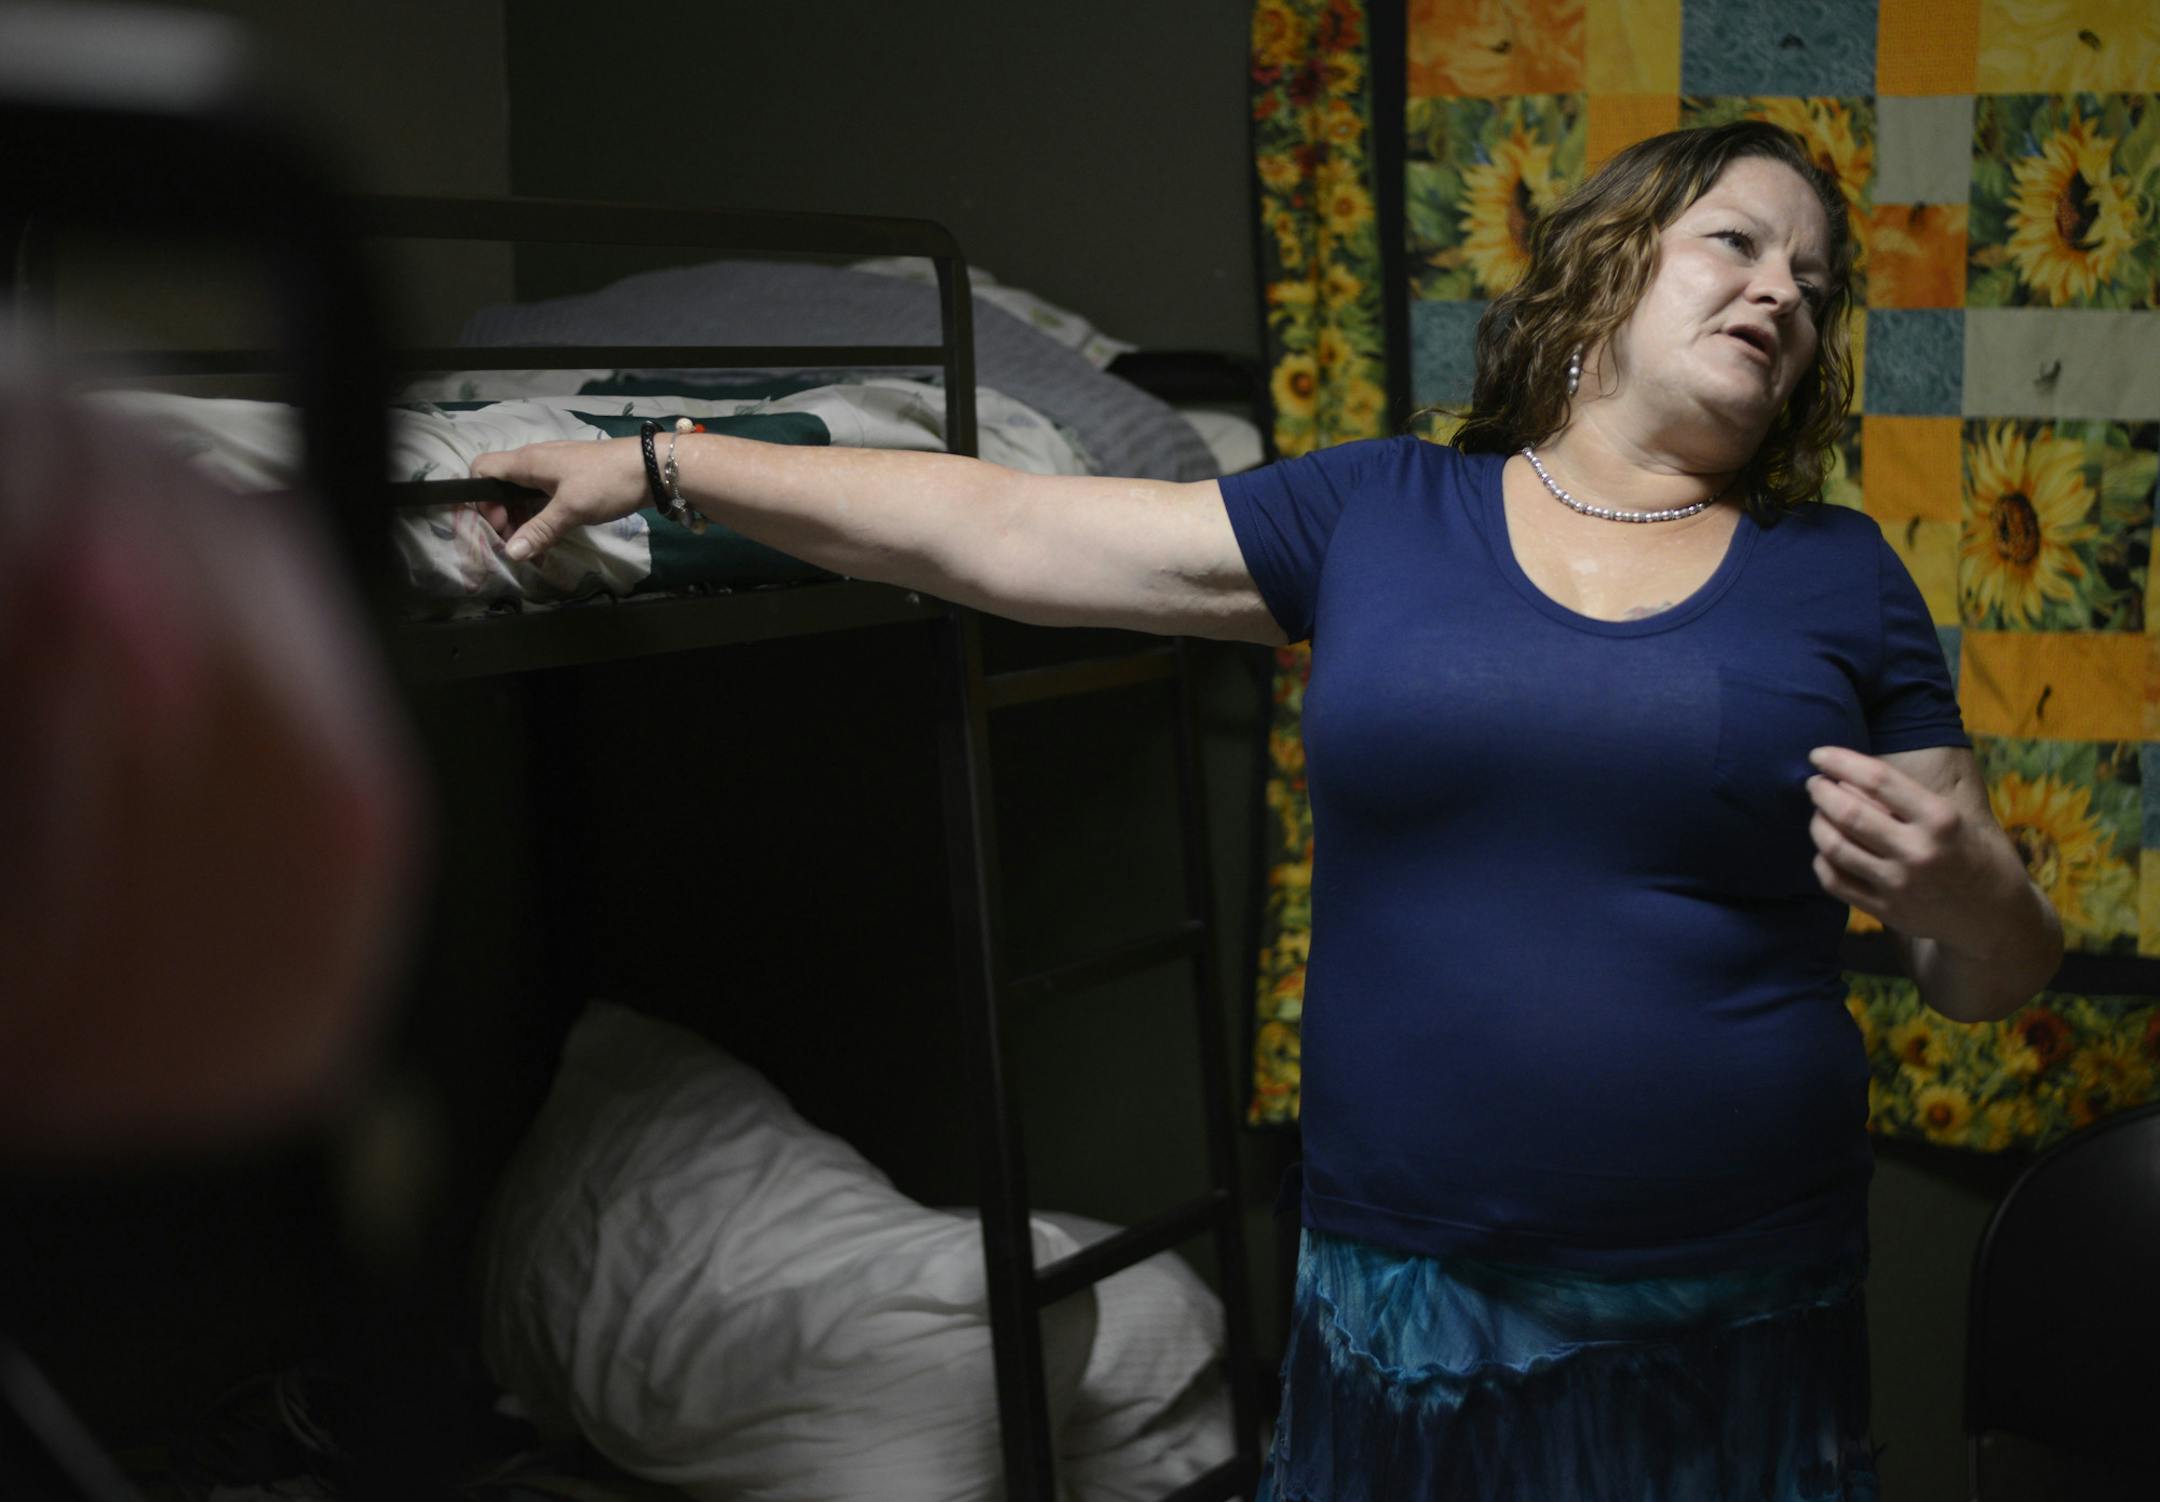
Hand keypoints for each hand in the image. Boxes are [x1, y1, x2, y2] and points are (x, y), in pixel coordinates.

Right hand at [468, 437, 647, 561]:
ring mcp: (553, 469)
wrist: (652, 467)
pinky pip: (543, 497)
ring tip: (535, 548)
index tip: (499, 525)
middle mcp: (535, 461)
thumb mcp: (571, 509)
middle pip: (501, 487)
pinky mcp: (570, 479)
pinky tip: (551, 538)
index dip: (481, 499)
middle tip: (518, 543)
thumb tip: (511, 553)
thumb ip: (539, 530)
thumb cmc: (607, 482)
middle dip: (502, 516)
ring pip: (522, 494)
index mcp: (527, 462)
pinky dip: (541, 516)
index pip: (482, 469)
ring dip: (523, 520)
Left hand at [1804, 744, 2022, 950]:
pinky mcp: (1887, 911)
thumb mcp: (1959, 816)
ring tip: (1819, 813)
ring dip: (1817, 823)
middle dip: (1821, 792)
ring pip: (1834, 847)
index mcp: (1941, 819)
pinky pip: (1834, 881)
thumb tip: (1852, 772)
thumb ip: (1911, 797)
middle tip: (1814, 784)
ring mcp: (1899, 885)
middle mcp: (1918, 851)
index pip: (1878, 780)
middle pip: (1848, 813)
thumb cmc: (1975, 853)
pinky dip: (1822, 860)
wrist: (1996, 916)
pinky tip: (1826, 849)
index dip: (1840, 762)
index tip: (1819, 754)